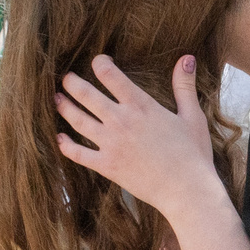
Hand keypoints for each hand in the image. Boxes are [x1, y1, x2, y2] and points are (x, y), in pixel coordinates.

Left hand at [54, 55, 220, 221]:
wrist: (187, 190)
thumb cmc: (193, 154)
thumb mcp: (192, 115)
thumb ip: (184, 86)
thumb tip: (187, 58)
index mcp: (141, 106)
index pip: (110, 75)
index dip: (100, 63)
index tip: (98, 62)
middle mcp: (121, 121)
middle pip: (86, 94)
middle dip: (72, 82)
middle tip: (66, 78)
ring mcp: (110, 144)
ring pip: (77, 120)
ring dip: (64, 107)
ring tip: (57, 98)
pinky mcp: (106, 165)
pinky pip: (78, 153)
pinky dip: (65, 145)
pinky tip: (59, 138)